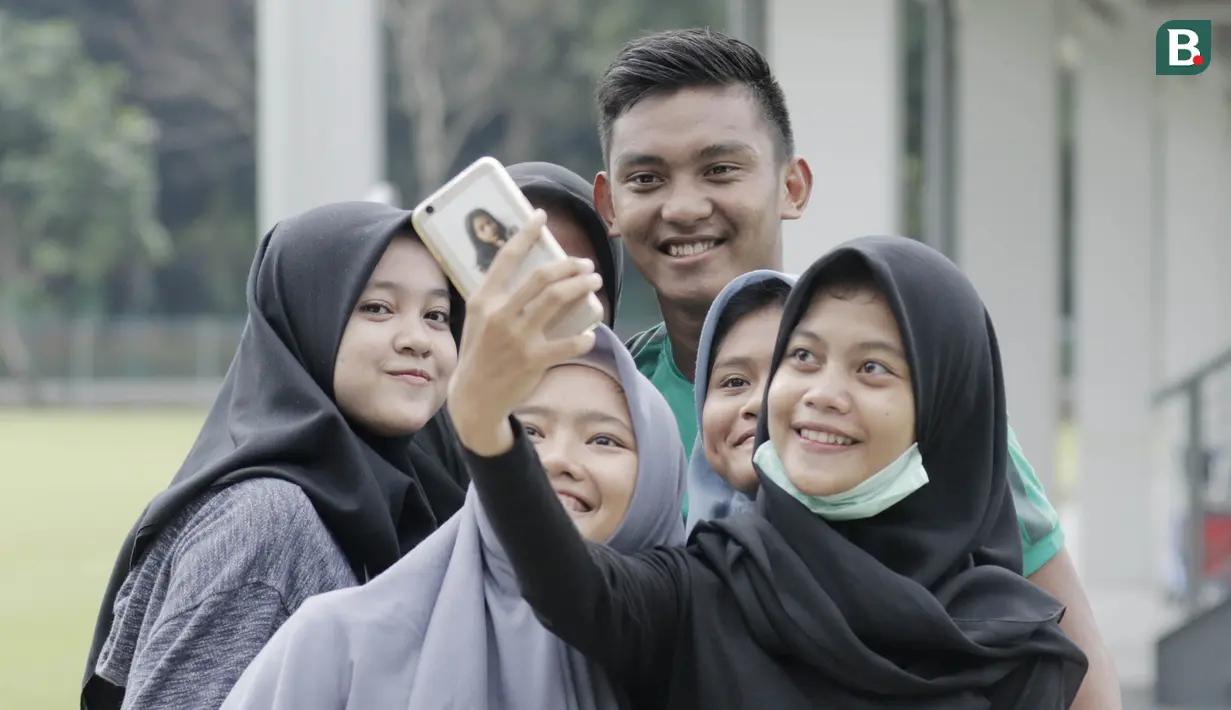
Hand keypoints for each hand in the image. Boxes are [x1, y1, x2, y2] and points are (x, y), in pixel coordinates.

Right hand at [448, 210, 601, 455]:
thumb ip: (498, 297)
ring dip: (582, 286)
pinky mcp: (534, 360)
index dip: (526, 233)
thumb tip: (528, 272)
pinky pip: (570, 342)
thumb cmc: (480, 353)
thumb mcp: (478, 319)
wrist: (474, 398)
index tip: (541, 216)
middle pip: (542, 276)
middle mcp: (500, 315)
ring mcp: (518, 338)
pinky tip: (591, 332)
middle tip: (586, 264)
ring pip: (558, 299)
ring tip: (594, 281)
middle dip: (570, 265)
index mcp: (483, 300)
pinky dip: (585, 336)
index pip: (506, 258)